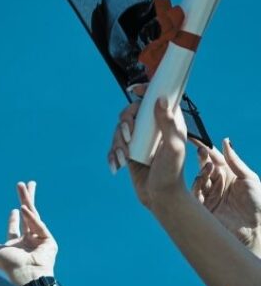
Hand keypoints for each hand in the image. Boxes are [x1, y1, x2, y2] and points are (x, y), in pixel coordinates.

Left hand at [0, 181, 57, 285]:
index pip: (15, 228)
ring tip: (26, 184)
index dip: (14, 218)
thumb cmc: (8, 266)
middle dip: (26, 199)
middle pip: (27, 215)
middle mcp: (28, 242)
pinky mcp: (49, 241)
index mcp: (15, 245)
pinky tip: (22, 209)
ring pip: (34, 215)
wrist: (25, 275)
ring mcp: (40, 241)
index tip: (13, 209)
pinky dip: (30, 217)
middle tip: (25, 184)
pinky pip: (38, 225)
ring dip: (28, 199)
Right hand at [109, 93, 189, 209]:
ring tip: (124, 157)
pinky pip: (114, 147)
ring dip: (117, 143)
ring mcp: (140, 140)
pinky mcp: (129, 152)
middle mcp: (153, 129)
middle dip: (124, 122)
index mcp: (167, 123)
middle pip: (131, 113)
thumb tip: (160, 100)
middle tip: (127, 135)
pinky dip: (112, 155)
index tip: (136, 90)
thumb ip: (168, 123)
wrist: (160, 196)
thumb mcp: (173, 147)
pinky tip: (116, 165)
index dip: (146, 90)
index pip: (156, 99)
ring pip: (120, 130)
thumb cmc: (172, 173)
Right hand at [191, 137, 260, 255]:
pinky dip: (196, 185)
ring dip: (202, 171)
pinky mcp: (201, 207)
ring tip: (208, 166)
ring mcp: (208, 195)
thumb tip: (225, 141)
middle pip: (205, 167)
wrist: (253, 229)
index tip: (197, 139)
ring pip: (199, 179)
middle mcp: (216, 184)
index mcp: (227, 175)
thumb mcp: (249, 178)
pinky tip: (201, 179)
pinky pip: (194, 193)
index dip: (206, 148)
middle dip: (202, 158)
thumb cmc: (256, 203)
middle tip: (200, 150)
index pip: (214, 158)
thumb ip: (235, 161)